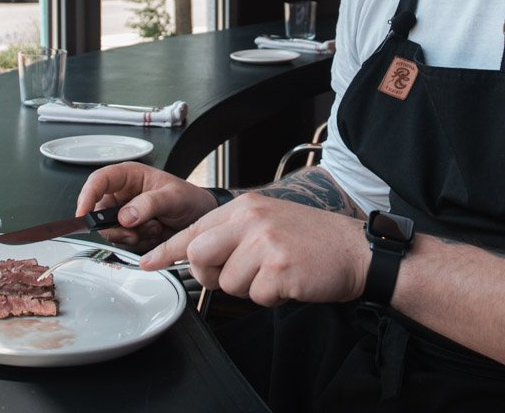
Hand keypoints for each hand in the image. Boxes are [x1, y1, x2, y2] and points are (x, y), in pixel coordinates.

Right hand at [75, 162, 217, 251]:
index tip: (85, 214)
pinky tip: (154, 236)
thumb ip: (149, 203)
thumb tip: (125, 216)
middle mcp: (122, 195)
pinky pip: (122, 244)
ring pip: (110, 232)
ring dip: (131, 236)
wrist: (201, 219)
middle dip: (115, 227)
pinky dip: (138, 244)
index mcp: (129, 176)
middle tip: (134, 231)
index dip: (87, 196)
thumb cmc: (189, 198)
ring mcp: (125, 215)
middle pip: (98, 213)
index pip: (99, 181)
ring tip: (154, 228)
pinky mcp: (130, 233)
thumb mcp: (173, 196)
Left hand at [141, 193, 370, 306]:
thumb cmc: (313, 240)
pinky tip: (290, 282)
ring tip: (277, 273)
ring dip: (251, 288)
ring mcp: (265, 243)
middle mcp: (252, 220)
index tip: (148, 262)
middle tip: (240, 274)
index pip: (196, 228)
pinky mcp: (279, 269)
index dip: (168, 249)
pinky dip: (272, 298)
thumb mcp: (269, 221)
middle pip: (201, 255)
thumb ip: (235, 233)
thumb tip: (198, 254)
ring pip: (228, 283)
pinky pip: (256, 297)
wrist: (355, 250)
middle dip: (211, 274)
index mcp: (247, 207)